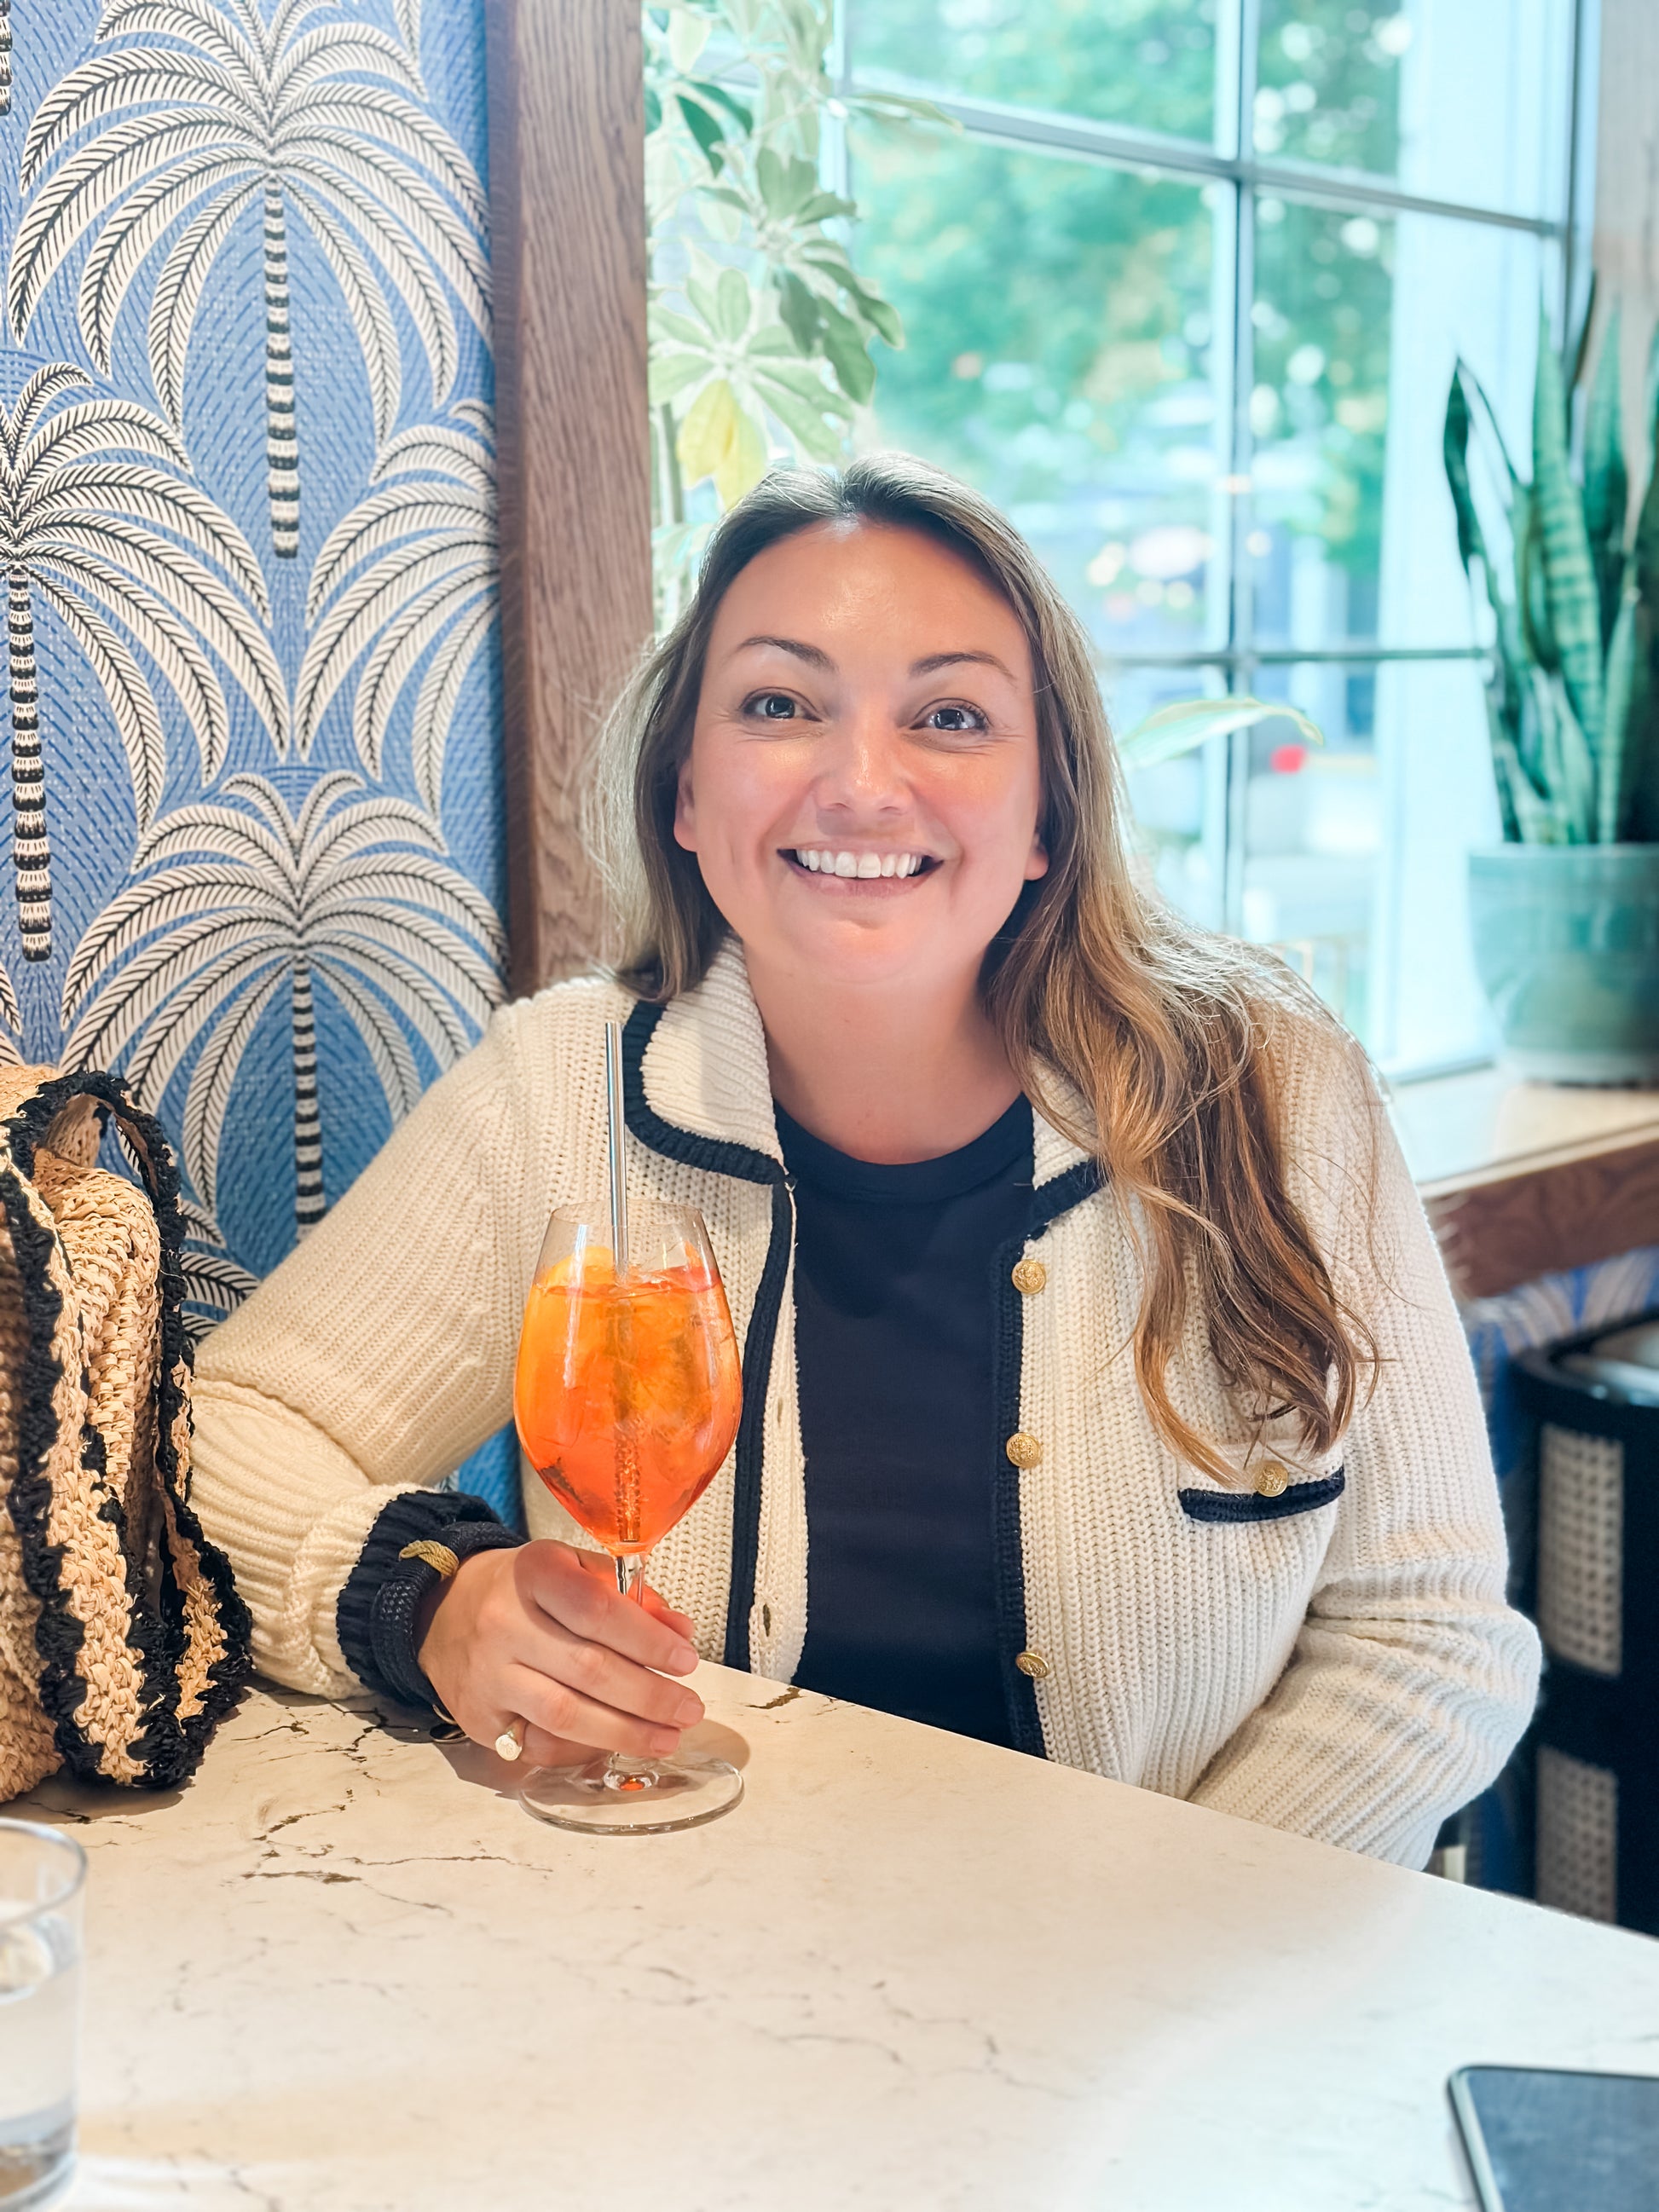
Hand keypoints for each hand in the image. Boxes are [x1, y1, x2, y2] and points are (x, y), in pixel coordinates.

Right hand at [417, 1541, 704, 1766]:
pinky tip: (617, 1743)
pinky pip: (540, 1744)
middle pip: (588, 1668)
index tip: (687, 1660)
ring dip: (626, 1732)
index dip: (647, 1640)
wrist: (444, 1613)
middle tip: (689, 1709)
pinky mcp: (479, 1719)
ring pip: (565, 1714)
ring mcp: (488, 1676)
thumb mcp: (574, 1569)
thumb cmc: (524, 1590)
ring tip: (668, 1737)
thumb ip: (630, 1596)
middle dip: (649, 1696)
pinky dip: (585, 1748)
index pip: (597, 1609)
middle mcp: (504, 1624)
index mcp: (533, 1573)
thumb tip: (679, 1633)